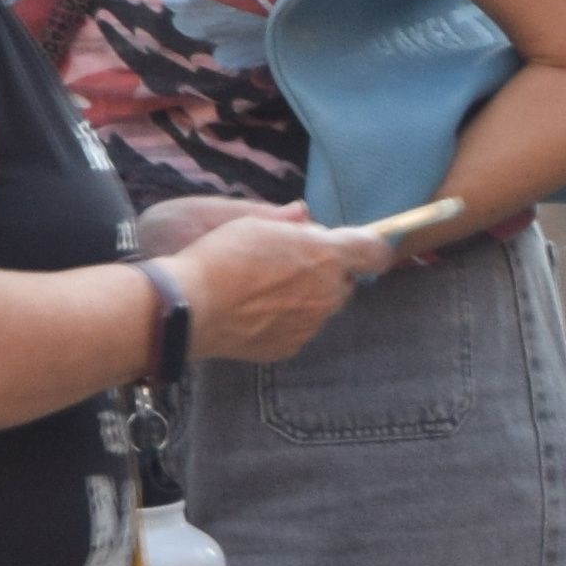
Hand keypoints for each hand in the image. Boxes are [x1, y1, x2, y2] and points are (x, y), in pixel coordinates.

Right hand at [169, 209, 385, 365]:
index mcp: (326, 256)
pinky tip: (252, 309)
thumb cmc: (221, 256)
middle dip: (324, 272)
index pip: (375, 252)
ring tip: (260, 288)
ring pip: (320, 307)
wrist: (191, 308)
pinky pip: (298, 328)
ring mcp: (311, 325)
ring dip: (303, 296)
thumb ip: (292, 223)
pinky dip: (283, 319)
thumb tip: (307, 220)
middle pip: (344, 281)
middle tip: (286, 263)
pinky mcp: (291, 346)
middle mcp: (328, 294)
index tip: (350, 245)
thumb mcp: (254, 222)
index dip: (367, 246)